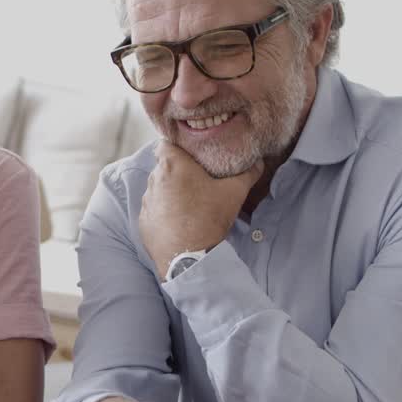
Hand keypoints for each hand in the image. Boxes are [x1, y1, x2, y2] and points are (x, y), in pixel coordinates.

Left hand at [139, 142, 263, 278]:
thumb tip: (258, 162)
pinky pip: (154, 209)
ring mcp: (146, 201)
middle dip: (178, 170)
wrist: (189, 258)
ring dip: (170, 191)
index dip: (177, 146)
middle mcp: (154, 180)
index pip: (166, 143)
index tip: (190, 154)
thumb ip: (247, 173)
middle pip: (163, 167)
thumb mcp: (234, 192)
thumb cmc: (209, 218)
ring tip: (189, 202)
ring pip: (158, 188)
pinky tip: (180, 220)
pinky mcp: (143, 221)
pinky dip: (164, 211)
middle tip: (196, 179)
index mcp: (172, 165)